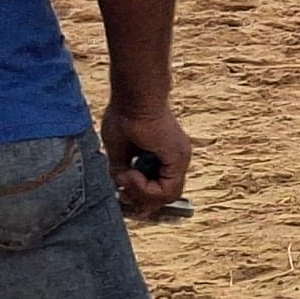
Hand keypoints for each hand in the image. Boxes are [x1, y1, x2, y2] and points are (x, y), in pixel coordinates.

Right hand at [102, 104, 192, 219]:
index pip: (160, 188)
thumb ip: (123, 172)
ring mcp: (180, 159)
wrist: (134, 98)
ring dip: (141, 194)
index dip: (141, 198)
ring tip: (126, 178)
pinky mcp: (178, 159)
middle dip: (140, 200)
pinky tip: (132, 175)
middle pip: (164, 196)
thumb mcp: (119, 152)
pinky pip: (166, 190)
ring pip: (166, 196)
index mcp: (165, 155)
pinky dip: (145, 189)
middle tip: (123, 195)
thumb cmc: (125, 115)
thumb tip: (121, 189)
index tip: (122, 197)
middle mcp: (176, 158)